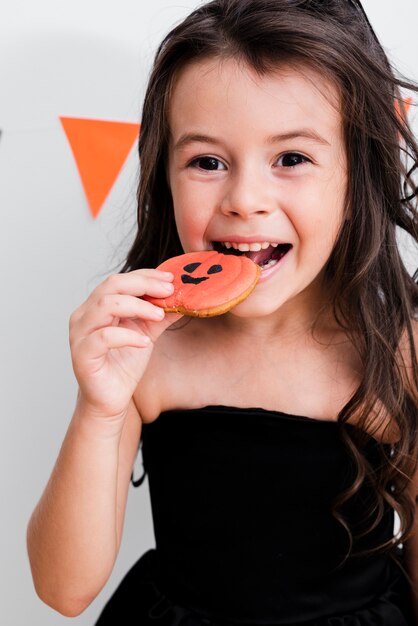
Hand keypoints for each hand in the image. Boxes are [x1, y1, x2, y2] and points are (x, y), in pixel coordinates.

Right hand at [69, 269, 181, 418]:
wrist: (110, 399)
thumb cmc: (123, 365)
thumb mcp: (147, 333)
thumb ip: (161, 315)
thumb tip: (186, 298)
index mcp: (97, 306)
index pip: (119, 280)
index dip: (146, 276)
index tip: (171, 280)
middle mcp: (84, 315)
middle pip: (111, 285)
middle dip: (143, 285)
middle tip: (168, 292)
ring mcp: (80, 334)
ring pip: (105, 305)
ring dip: (137, 307)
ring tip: (159, 316)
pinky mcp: (82, 354)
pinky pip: (104, 337)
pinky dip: (127, 336)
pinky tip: (145, 342)